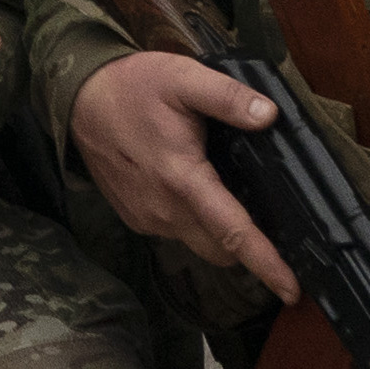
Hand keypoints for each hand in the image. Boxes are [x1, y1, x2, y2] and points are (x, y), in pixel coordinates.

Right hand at [69, 49, 300, 301]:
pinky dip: (191, 221)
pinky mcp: (133, 217)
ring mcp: (146, 217)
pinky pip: (175, 232)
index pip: (233, 233)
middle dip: (247, 248)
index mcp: (183, 179)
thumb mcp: (183, 77)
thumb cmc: (133, 86)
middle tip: (267, 219)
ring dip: (218, 233)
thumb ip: (227, 97)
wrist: (77, 96)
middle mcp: (164, 209)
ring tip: (225, 194)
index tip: (292, 291)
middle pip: (221, 251)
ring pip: (198, 243)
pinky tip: (189, 188)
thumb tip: (269, 115)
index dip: (266, 264)